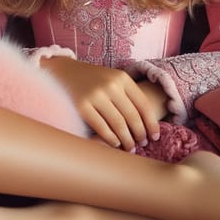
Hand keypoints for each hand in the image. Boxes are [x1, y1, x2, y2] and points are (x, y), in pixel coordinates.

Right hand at [40, 56, 160, 150]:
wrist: (64, 71)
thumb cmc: (93, 79)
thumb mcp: (112, 79)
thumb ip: (127, 94)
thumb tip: (146, 122)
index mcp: (122, 78)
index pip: (143, 104)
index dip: (151, 123)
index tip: (155, 136)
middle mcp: (111, 85)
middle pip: (132, 116)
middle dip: (140, 134)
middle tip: (143, 144)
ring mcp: (96, 95)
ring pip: (118, 124)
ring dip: (127, 140)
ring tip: (130, 148)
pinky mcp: (82, 106)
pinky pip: (102, 128)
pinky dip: (111, 139)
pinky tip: (115, 144)